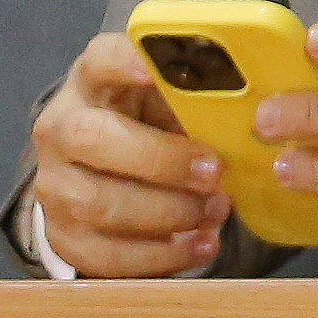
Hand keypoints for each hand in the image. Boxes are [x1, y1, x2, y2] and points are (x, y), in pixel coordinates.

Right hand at [27, 35, 226, 276]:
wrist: (110, 172)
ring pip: (96, 202)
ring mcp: (53, 183)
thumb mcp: (177, 99)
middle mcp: (62, 127)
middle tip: (216, 171)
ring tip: (216, 212)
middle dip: (160, 158)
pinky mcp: (59, 232)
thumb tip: (265, 107)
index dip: (124, 61)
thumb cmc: (158, 122)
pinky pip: (100, 253)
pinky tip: (197, 246)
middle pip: (91, 138)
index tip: (155, 70)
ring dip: (165, 213)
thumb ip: (206, 96)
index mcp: (94, 81)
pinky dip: (155, 257)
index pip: (98, 59)